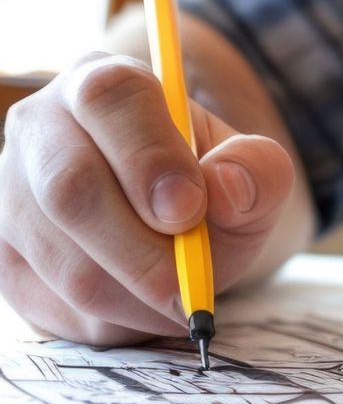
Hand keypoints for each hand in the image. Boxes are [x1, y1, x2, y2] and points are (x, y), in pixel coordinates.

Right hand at [0, 52, 296, 346]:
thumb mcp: (253, 171)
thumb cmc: (209, 188)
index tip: (189, 210)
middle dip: (139, 248)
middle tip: (189, 282)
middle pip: (69, 186)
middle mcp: (41, 128)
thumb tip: (227, 189)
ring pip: (64, 260)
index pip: (109, 99)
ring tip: (182, 296)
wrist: (173, 226)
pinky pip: (56, 304)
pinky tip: (147, 305)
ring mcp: (11, 194)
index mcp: (104, 84)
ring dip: (136, 295)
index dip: (149, 158)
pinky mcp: (6, 257)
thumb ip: (258, 171)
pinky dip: (116, 319)